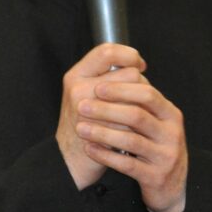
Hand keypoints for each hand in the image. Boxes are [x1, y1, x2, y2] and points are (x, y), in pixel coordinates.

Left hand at [57, 44, 187, 211]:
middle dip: (107, 109)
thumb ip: (141, 102)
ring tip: (81, 127)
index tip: (97, 87)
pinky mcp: (155, 176)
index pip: (147, 93)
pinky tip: (89, 149)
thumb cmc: (156, 148)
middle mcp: (172, 133)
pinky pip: (127, 164)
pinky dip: (105, 155)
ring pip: (130, 140)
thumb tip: (115, 72)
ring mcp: (165, 156)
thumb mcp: (156, 123)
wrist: (171, 186)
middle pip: (137, 114)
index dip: (121, 88)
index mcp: (170, 114)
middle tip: (82, 105)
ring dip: (101, 132)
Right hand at [57, 44, 145, 190]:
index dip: (129, 55)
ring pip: (136, 96)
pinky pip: (133, 118)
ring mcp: (89, 109)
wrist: (70, 160)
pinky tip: (129, 130)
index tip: (139, 65)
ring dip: (141, 105)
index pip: (107, 51)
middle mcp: (79, 88)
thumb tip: (137, 65)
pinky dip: (136, 125)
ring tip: (132, 115)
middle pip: (129, 74)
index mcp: (76, 75)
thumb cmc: (85, 125)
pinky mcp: (102, 128)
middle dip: (141, 86)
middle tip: (138, 98)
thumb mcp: (86, 93)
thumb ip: (105, 76)